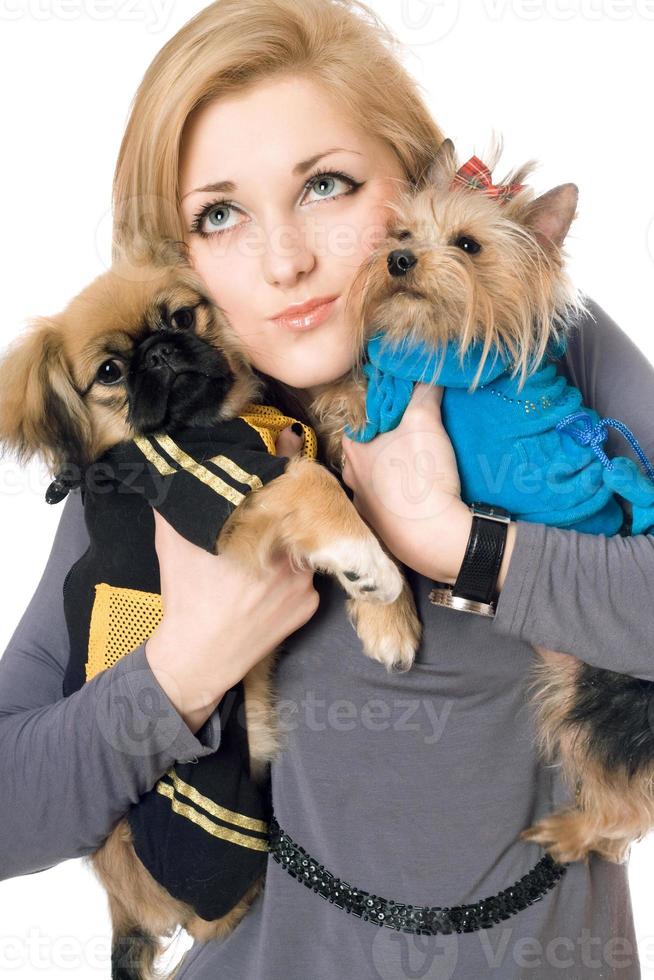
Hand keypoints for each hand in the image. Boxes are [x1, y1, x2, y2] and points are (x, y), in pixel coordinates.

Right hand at [145, 420, 317, 733]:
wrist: (198, 658)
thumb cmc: (186, 598)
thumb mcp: (174, 543)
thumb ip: (177, 502)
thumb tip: (173, 468)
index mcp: (260, 531)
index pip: (283, 484)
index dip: (288, 460)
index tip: (290, 443)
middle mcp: (290, 553)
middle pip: (299, 515)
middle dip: (289, 505)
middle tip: (273, 502)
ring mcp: (306, 582)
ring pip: (305, 546)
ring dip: (292, 541)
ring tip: (268, 546)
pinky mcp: (310, 605)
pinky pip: (309, 577)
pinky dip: (294, 573)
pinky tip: (270, 580)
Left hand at [340, 382, 472, 580]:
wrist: (430, 536)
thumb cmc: (418, 475)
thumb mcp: (424, 420)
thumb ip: (423, 390)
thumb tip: (427, 369)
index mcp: (353, 446)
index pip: (360, 415)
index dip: (378, 404)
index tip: (398, 398)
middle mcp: (351, 474)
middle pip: (367, 445)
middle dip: (386, 435)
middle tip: (411, 426)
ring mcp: (363, 503)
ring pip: (375, 475)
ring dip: (391, 466)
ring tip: (416, 458)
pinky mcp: (381, 525)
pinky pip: (386, 501)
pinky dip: (398, 493)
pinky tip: (415, 490)